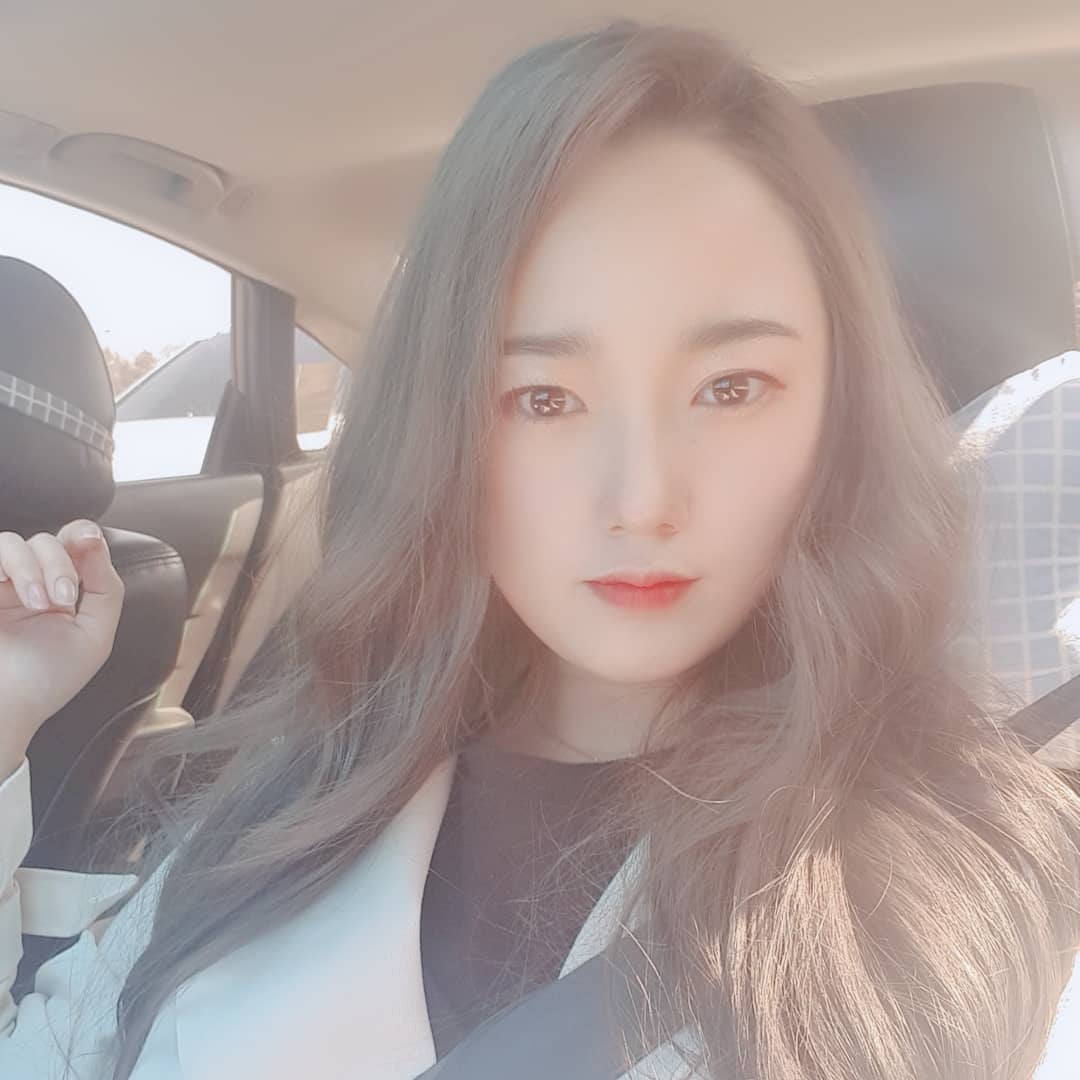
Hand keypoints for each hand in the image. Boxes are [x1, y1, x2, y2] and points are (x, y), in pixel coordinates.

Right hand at [0, 521, 124, 761]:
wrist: (4, 709)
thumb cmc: (45, 681)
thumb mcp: (94, 635)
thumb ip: (104, 588)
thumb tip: (94, 540)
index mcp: (61, 592)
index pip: (74, 545)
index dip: (83, 535)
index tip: (88, 541)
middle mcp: (30, 584)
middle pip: (47, 541)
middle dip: (61, 564)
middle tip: (63, 599)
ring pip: (12, 543)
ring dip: (32, 567)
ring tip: (39, 603)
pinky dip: (10, 567)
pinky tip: (22, 597)